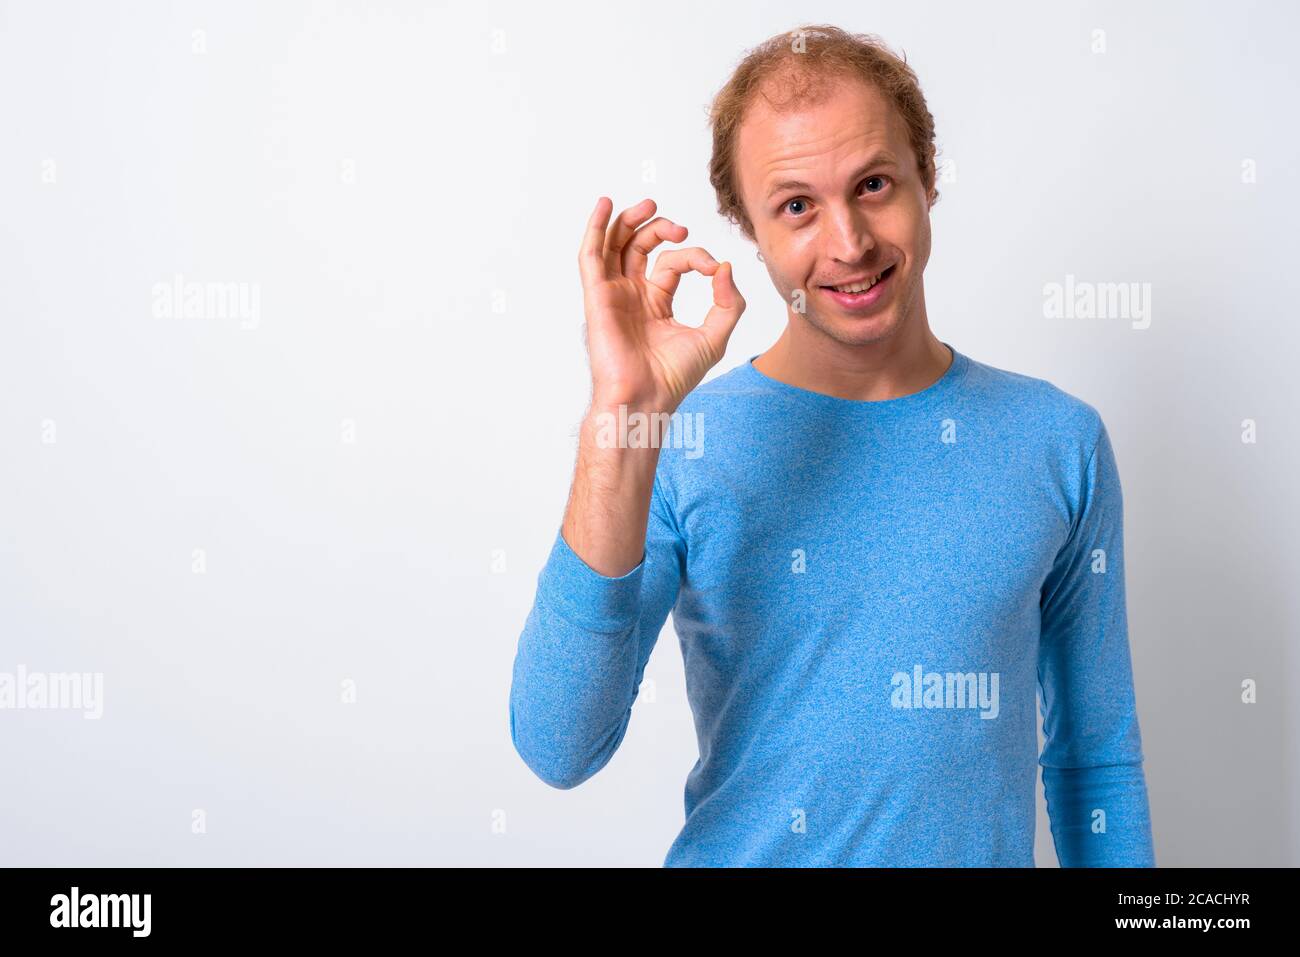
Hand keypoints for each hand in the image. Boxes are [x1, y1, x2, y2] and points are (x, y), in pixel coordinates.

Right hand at [578, 196, 745, 410]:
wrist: (646, 398)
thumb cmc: (673, 377)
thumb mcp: (715, 336)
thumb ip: (728, 302)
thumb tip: (725, 266)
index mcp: (656, 302)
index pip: (673, 263)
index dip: (695, 257)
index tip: (713, 269)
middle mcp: (632, 295)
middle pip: (638, 246)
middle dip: (659, 228)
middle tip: (680, 229)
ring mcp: (613, 294)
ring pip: (614, 245)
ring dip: (629, 220)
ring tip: (648, 205)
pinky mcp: (597, 296)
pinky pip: (590, 256)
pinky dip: (595, 228)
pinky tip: (605, 205)